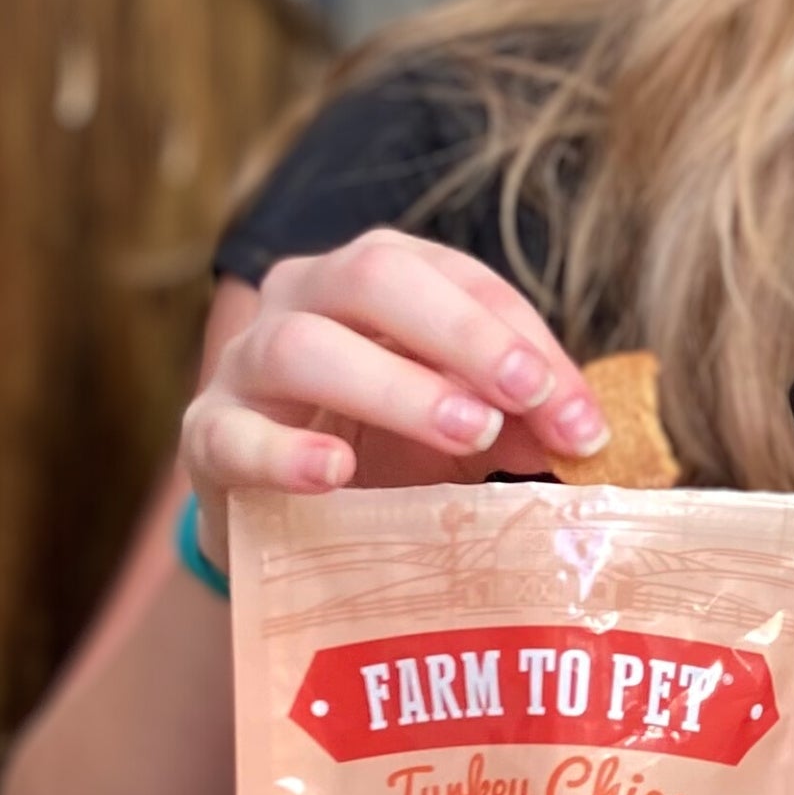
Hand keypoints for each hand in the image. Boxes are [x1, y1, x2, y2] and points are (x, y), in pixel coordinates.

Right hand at [179, 229, 611, 570]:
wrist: (292, 519)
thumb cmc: (393, 448)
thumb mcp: (469, 427)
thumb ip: (524, 422)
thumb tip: (583, 436)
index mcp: (384, 277)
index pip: (461, 280)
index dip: (524, 340)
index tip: (577, 417)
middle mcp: (307, 296)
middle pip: (374, 275)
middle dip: (463, 333)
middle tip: (524, 396)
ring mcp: (248, 364)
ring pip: (302, 345)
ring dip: (394, 386)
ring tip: (464, 432)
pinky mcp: (208, 437)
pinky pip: (233, 433)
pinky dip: (285, 451)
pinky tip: (336, 473)